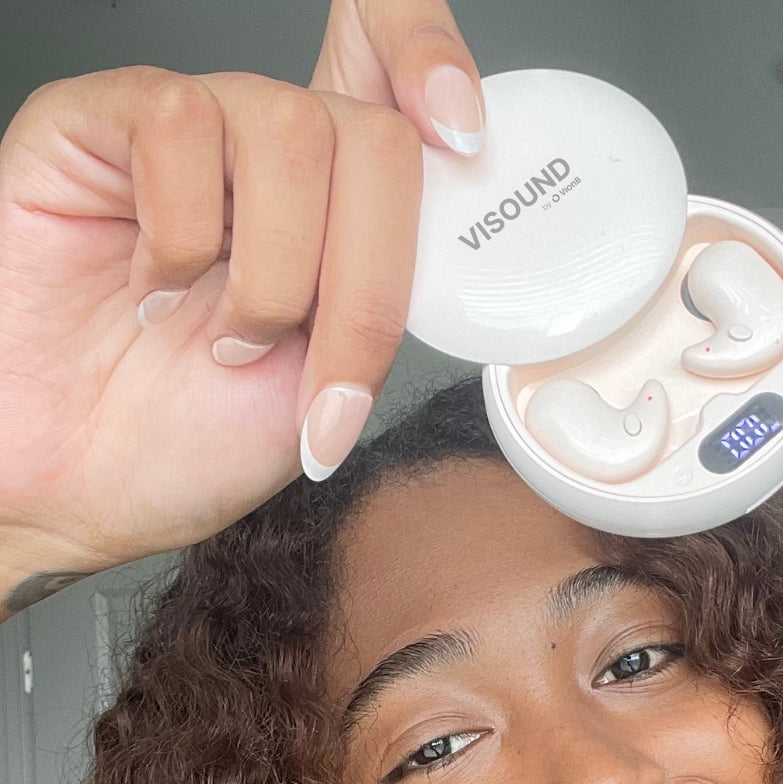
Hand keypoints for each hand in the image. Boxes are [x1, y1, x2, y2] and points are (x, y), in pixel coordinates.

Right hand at [0, 0, 483, 613]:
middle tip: (320, 373)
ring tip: (227, 342)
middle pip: (374, 136)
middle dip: (365, 279)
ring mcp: (186, 137)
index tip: (468, 132)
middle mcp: (267, 160)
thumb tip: (454, 247)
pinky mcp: (95, 125)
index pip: (394, 81)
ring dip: (276, 269)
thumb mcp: (328, 389)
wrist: (78, 489)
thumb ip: (386, 303)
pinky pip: (178, 120)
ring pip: (288, 126)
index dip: (433, 59)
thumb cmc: (188, 443)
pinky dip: (185, 233)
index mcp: (333, 211)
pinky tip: (155, 292)